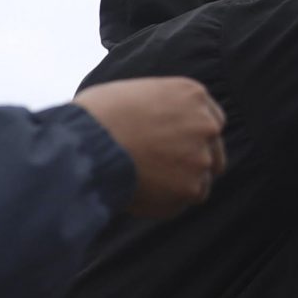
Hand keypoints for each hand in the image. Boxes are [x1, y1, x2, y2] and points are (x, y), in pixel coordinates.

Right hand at [73, 77, 226, 217]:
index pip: (211, 121)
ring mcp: (202, 157)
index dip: (193, 137)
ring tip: (143, 182)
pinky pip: (183, 201)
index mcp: (193, 95)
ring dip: (179, 184)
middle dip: (193, 162)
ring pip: (200, 180)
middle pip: (213, 152)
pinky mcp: (191, 187)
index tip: (177, 147)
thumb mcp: (134, 94)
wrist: (84, 145)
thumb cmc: (95, 117)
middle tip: (163, 171)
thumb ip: (160, 109)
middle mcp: (206, 124)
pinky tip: (140, 194)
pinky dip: (166, 203)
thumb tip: (160, 125)